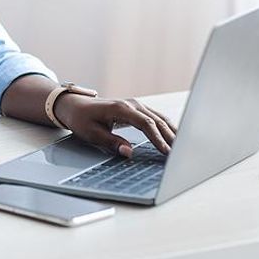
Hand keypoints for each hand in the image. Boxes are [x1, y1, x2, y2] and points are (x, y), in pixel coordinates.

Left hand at [53, 93, 176, 157]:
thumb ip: (112, 143)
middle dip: (170, 137)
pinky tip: (175, 137)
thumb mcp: (92, 134)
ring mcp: (135, 105)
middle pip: (157, 121)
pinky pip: (156, 117)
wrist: (74, 105)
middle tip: (181, 154)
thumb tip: (129, 153)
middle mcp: (131, 104)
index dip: (157, 139)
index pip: (146, 124)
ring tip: (184, 147)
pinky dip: (167, 127)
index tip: (166, 152)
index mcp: (121, 108)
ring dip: (172, 132)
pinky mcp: (136, 108)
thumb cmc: (81, 118)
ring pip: (159, 118)